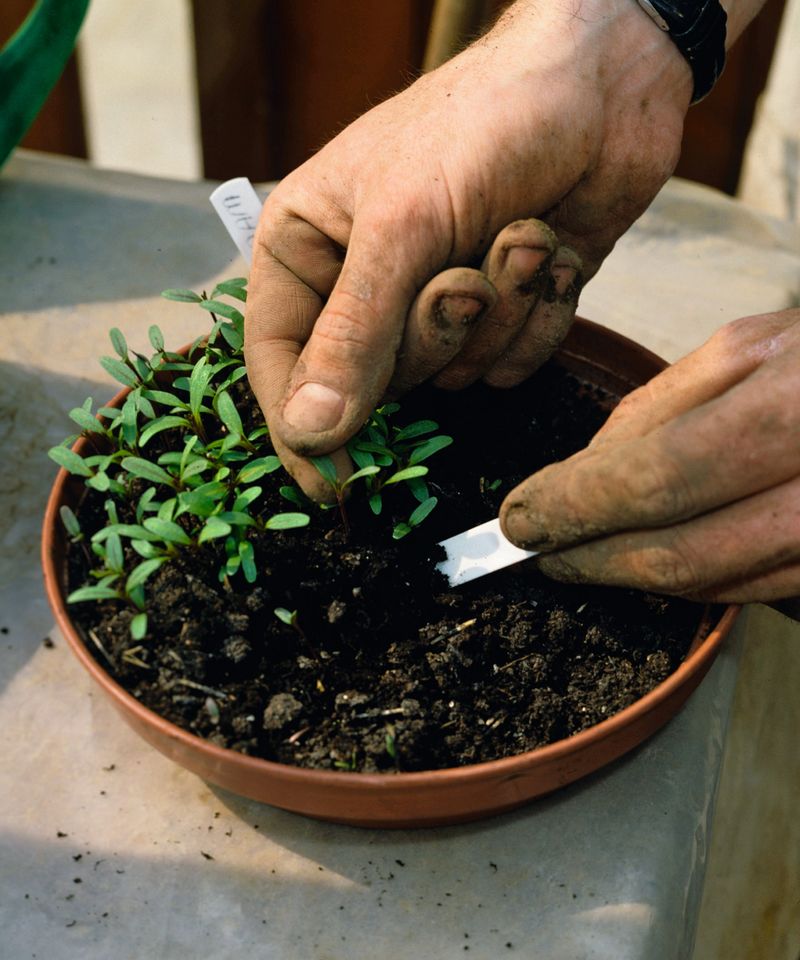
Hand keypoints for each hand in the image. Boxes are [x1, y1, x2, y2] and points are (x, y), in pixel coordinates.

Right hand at [245, 0, 691, 497]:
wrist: (601, 82)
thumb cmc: (480, 125)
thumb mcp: (400, 228)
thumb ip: (353, 335)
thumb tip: (308, 432)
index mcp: (309, 249)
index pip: (280, 363)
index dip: (303, 429)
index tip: (334, 488)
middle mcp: (366, 281)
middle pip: (377, 378)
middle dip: (434, 334)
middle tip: (463, 278)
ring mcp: (437, 296)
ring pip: (452, 372)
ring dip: (498, 313)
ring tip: (517, 236)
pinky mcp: (504, 307)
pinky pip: (509, 360)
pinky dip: (538, 315)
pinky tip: (549, 249)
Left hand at [499, 309, 799, 616]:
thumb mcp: (755, 345)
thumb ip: (664, 406)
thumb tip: (583, 471)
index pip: (658, 476)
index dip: (575, 506)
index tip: (519, 517)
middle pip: (681, 551)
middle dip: (592, 557)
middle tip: (539, 550)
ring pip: (717, 584)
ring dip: (635, 576)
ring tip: (583, 554)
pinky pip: (758, 592)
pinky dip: (693, 582)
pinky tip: (652, 559)